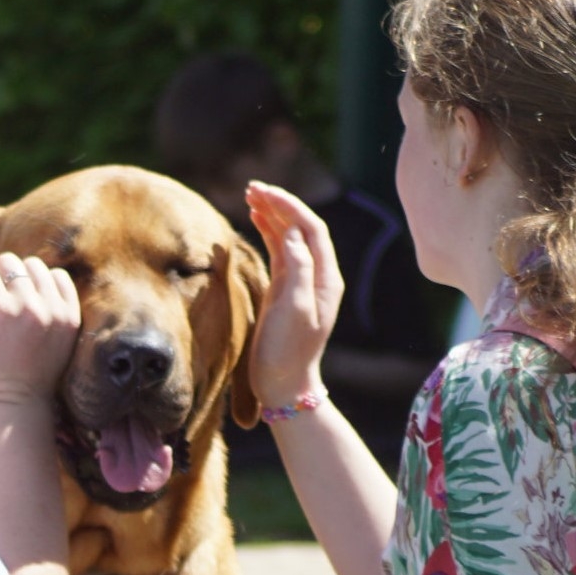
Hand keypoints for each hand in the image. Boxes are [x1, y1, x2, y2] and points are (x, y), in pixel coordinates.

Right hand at [0, 249, 80, 406]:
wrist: (19, 396)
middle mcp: (29, 308)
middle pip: (8, 261)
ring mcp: (54, 312)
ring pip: (33, 265)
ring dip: (22, 279)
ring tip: (16, 306)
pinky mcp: (71, 316)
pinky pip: (58, 276)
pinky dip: (45, 284)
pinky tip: (36, 305)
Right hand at [244, 181, 343, 412]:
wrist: (284, 386)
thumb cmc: (288, 353)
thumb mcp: (293, 310)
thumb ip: (297, 268)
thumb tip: (294, 234)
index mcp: (324, 278)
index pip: (311, 229)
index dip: (289, 206)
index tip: (264, 192)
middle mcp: (316, 276)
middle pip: (301, 228)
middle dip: (279, 205)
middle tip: (251, 188)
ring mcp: (300, 283)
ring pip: (289, 237)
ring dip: (271, 215)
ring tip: (250, 196)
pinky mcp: (284, 292)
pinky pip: (279, 253)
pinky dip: (268, 233)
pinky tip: (255, 219)